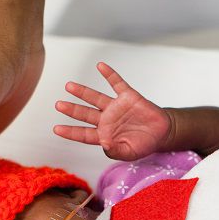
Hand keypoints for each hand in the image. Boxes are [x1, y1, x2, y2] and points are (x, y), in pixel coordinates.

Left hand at [54, 62, 170, 160]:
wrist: (161, 132)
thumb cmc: (143, 144)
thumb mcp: (129, 153)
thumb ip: (116, 151)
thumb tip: (104, 144)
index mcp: (104, 134)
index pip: (83, 133)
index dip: (70, 131)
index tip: (57, 129)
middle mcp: (106, 119)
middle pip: (85, 113)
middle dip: (72, 109)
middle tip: (58, 105)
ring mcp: (116, 106)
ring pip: (95, 97)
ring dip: (82, 92)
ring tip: (69, 86)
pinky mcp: (127, 96)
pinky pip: (116, 83)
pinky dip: (109, 74)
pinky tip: (100, 66)